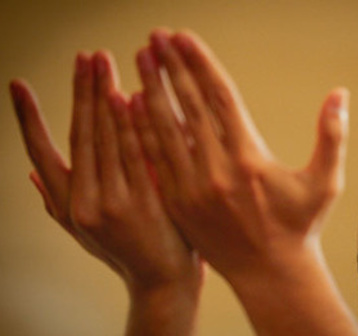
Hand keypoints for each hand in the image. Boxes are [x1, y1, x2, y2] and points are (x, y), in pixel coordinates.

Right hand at [10, 51, 202, 334]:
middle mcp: (85, 203)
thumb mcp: (85, 232)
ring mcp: (116, 203)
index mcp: (68, 206)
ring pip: (107, 140)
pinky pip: (138, 154)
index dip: (28, 118)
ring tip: (102, 64)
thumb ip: (58, 202)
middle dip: (80, 92)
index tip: (18, 86)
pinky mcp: (146, 203)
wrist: (162, 280)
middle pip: (80, 136)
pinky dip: (133, 124)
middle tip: (85, 57)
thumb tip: (32, 175)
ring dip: (104, 97)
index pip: (42, 153)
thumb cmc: (124, 251)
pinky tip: (132, 96)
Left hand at [134, 29, 357, 334]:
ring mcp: (192, 188)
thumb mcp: (324, 182)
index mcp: (249, 159)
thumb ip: (332, 135)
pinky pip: (155, 160)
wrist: (270, 274)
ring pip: (164, 130)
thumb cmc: (300, 226)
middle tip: (156, 36)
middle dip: (170, 67)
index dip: (200, 63)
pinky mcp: (177, 204)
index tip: (184, 36)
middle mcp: (216, 170)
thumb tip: (339, 93)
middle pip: (187, 106)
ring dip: (150, 90)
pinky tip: (132, 105)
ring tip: (140, 59)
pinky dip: (142, 129)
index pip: (219, 98)